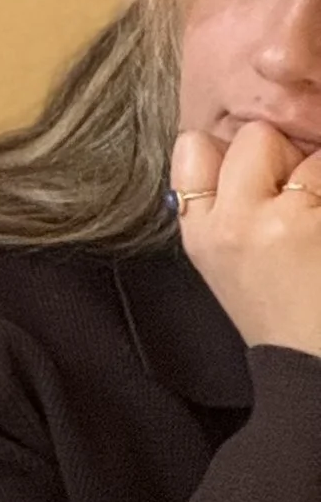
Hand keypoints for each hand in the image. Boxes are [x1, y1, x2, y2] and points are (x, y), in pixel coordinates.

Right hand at [172, 119, 320, 359]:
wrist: (311, 365)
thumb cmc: (281, 313)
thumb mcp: (225, 263)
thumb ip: (221, 207)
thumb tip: (251, 150)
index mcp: (198, 233)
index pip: (193, 146)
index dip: (232, 153)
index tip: (256, 181)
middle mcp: (226, 224)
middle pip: (252, 136)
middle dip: (283, 154)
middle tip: (299, 203)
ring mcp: (271, 221)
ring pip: (302, 146)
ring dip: (318, 173)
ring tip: (314, 222)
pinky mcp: (309, 222)